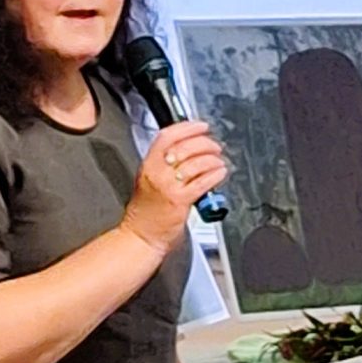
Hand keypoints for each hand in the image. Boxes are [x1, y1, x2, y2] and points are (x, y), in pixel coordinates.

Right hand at [121, 122, 227, 253]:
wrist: (141, 236)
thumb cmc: (146, 213)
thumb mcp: (150, 180)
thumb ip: (166, 165)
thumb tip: (190, 152)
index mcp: (148, 164)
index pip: (168, 136)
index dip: (187, 127)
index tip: (202, 126)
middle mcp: (157, 172)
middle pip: (185, 146)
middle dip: (205, 143)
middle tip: (215, 147)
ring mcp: (168, 186)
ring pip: (196, 163)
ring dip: (213, 159)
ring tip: (219, 162)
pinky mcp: (179, 200)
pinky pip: (202, 182)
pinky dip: (215, 175)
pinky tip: (220, 174)